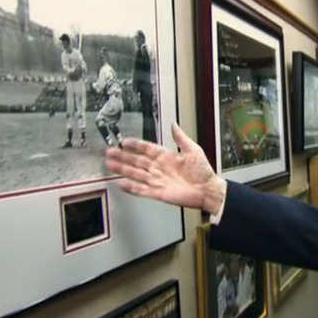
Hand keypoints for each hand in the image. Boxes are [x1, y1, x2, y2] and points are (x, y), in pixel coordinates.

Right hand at [105, 123, 225, 213]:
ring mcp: (158, 180)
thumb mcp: (193, 150)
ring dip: (123, 169)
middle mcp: (160, 168)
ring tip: (110, 164)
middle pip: (137, 161)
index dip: (136, 145)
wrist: (207, 190)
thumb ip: (181, 138)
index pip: (147, 149)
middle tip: (110, 152)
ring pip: (136, 174)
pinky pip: (141, 190)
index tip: (125, 141)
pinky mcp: (158, 193)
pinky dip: (131, 187)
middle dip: (123, 156)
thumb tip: (174, 124)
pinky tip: (121, 183)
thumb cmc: (203, 172)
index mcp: (167, 157)